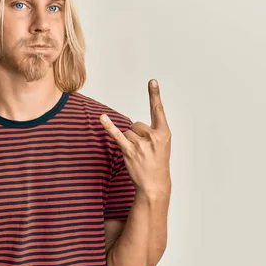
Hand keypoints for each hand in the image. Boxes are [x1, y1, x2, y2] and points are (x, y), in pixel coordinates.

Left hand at [100, 79, 171, 196]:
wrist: (155, 184)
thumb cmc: (158, 164)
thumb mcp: (162, 146)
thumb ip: (153, 132)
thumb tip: (135, 126)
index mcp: (164, 133)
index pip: (158, 111)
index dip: (154, 95)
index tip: (152, 82)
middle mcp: (153, 137)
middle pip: (136, 124)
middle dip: (137, 136)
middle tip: (144, 151)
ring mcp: (140, 144)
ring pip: (127, 132)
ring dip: (129, 142)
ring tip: (138, 155)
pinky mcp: (128, 150)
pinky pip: (117, 135)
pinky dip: (108, 126)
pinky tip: (101, 118)